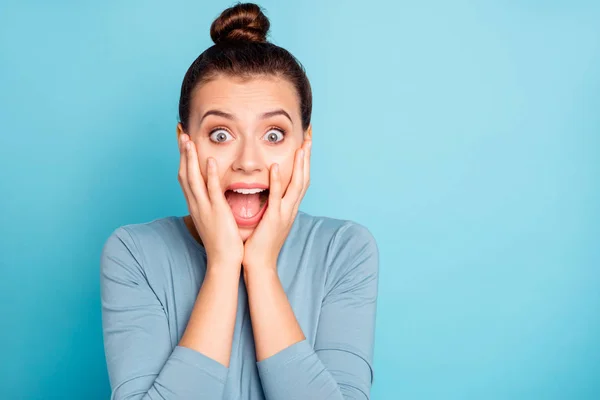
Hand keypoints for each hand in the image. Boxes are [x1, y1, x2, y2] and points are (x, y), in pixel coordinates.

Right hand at [178, 133, 243, 267]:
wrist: (223, 261)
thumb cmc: (222, 241)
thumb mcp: (213, 218)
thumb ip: (212, 204)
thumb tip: (213, 193)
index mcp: (196, 204)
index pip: (185, 176)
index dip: (183, 158)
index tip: (183, 140)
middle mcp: (196, 204)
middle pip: (184, 173)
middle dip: (182, 152)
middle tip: (180, 131)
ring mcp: (205, 208)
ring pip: (193, 179)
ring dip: (190, 158)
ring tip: (188, 139)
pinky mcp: (216, 213)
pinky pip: (211, 191)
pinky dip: (208, 175)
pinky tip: (209, 161)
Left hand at [242, 136, 311, 271]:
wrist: (259, 263)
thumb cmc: (259, 241)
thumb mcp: (268, 217)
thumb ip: (269, 202)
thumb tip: (266, 188)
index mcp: (289, 206)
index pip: (301, 178)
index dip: (304, 160)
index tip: (305, 142)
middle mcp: (291, 208)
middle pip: (305, 177)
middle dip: (307, 156)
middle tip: (310, 136)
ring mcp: (284, 213)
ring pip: (297, 185)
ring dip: (300, 165)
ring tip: (302, 146)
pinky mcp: (274, 218)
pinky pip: (277, 197)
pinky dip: (279, 182)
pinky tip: (277, 167)